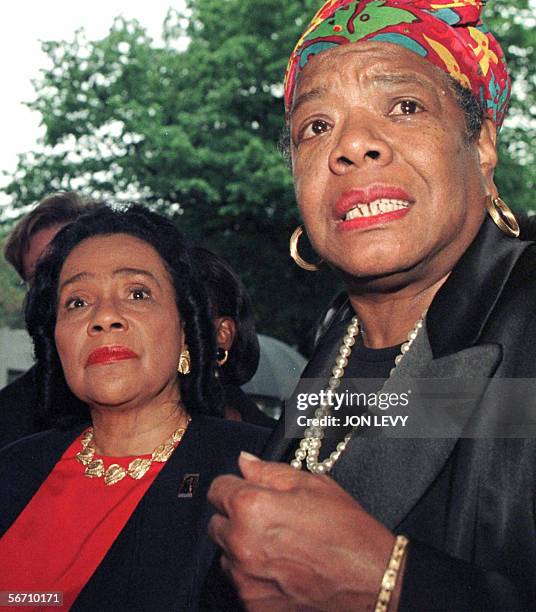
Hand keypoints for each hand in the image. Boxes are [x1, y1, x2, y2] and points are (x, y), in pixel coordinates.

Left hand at [208, 453, 397, 610]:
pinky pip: (241, 584)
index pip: (216, 489)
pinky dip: (255, 576)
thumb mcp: (312, 485)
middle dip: (235, 518)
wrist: (373, 582)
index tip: (246, 490)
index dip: (233, 486)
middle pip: (216, 524)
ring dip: (243, 548)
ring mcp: (245, 580)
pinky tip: (284, 569)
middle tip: (268, 519)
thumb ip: (269, 471)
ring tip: (281, 546)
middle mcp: (241, 545)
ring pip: (226, 556)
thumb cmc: (347, 533)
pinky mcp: (253, 606)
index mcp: (251, 507)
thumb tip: (245, 462)